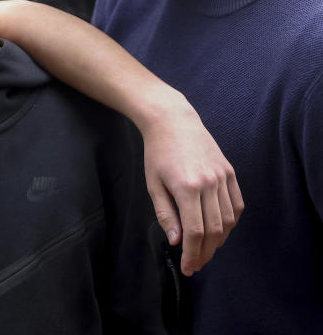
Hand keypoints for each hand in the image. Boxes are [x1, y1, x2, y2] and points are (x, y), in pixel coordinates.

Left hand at [141, 98, 243, 275]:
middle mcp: (209, 184)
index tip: (188, 267)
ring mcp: (222, 177)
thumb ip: (166, 214)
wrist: (173, 122)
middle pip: (214, 230)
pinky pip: (237, 205)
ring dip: (219, 241)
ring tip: (206, 251)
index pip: (194, 231)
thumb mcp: (153, 184)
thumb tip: (177, 241)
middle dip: (204, 252)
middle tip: (196, 264)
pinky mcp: (230, 172)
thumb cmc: (157, 153)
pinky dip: (231, 222)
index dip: (192, 253)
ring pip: (229, 220)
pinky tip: (220, 231)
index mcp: (187, 188)